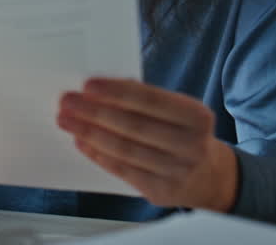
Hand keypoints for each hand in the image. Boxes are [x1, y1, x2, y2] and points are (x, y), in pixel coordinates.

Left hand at [56, 77, 238, 211]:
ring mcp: (177, 171)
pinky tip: (81, 141)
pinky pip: (122, 170)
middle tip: (68, 101)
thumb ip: (145, 100)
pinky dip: (98, 155)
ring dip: (90, 133)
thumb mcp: (178, 112)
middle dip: (95, 112)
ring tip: (66, 120)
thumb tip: (101, 89)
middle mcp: (191, 145)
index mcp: (197, 116)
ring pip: (125, 150)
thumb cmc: (183, 134)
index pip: (152, 100)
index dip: (117, 92)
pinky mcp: (160, 192)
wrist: (209, 176)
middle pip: (134, 126)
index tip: (88, 85)